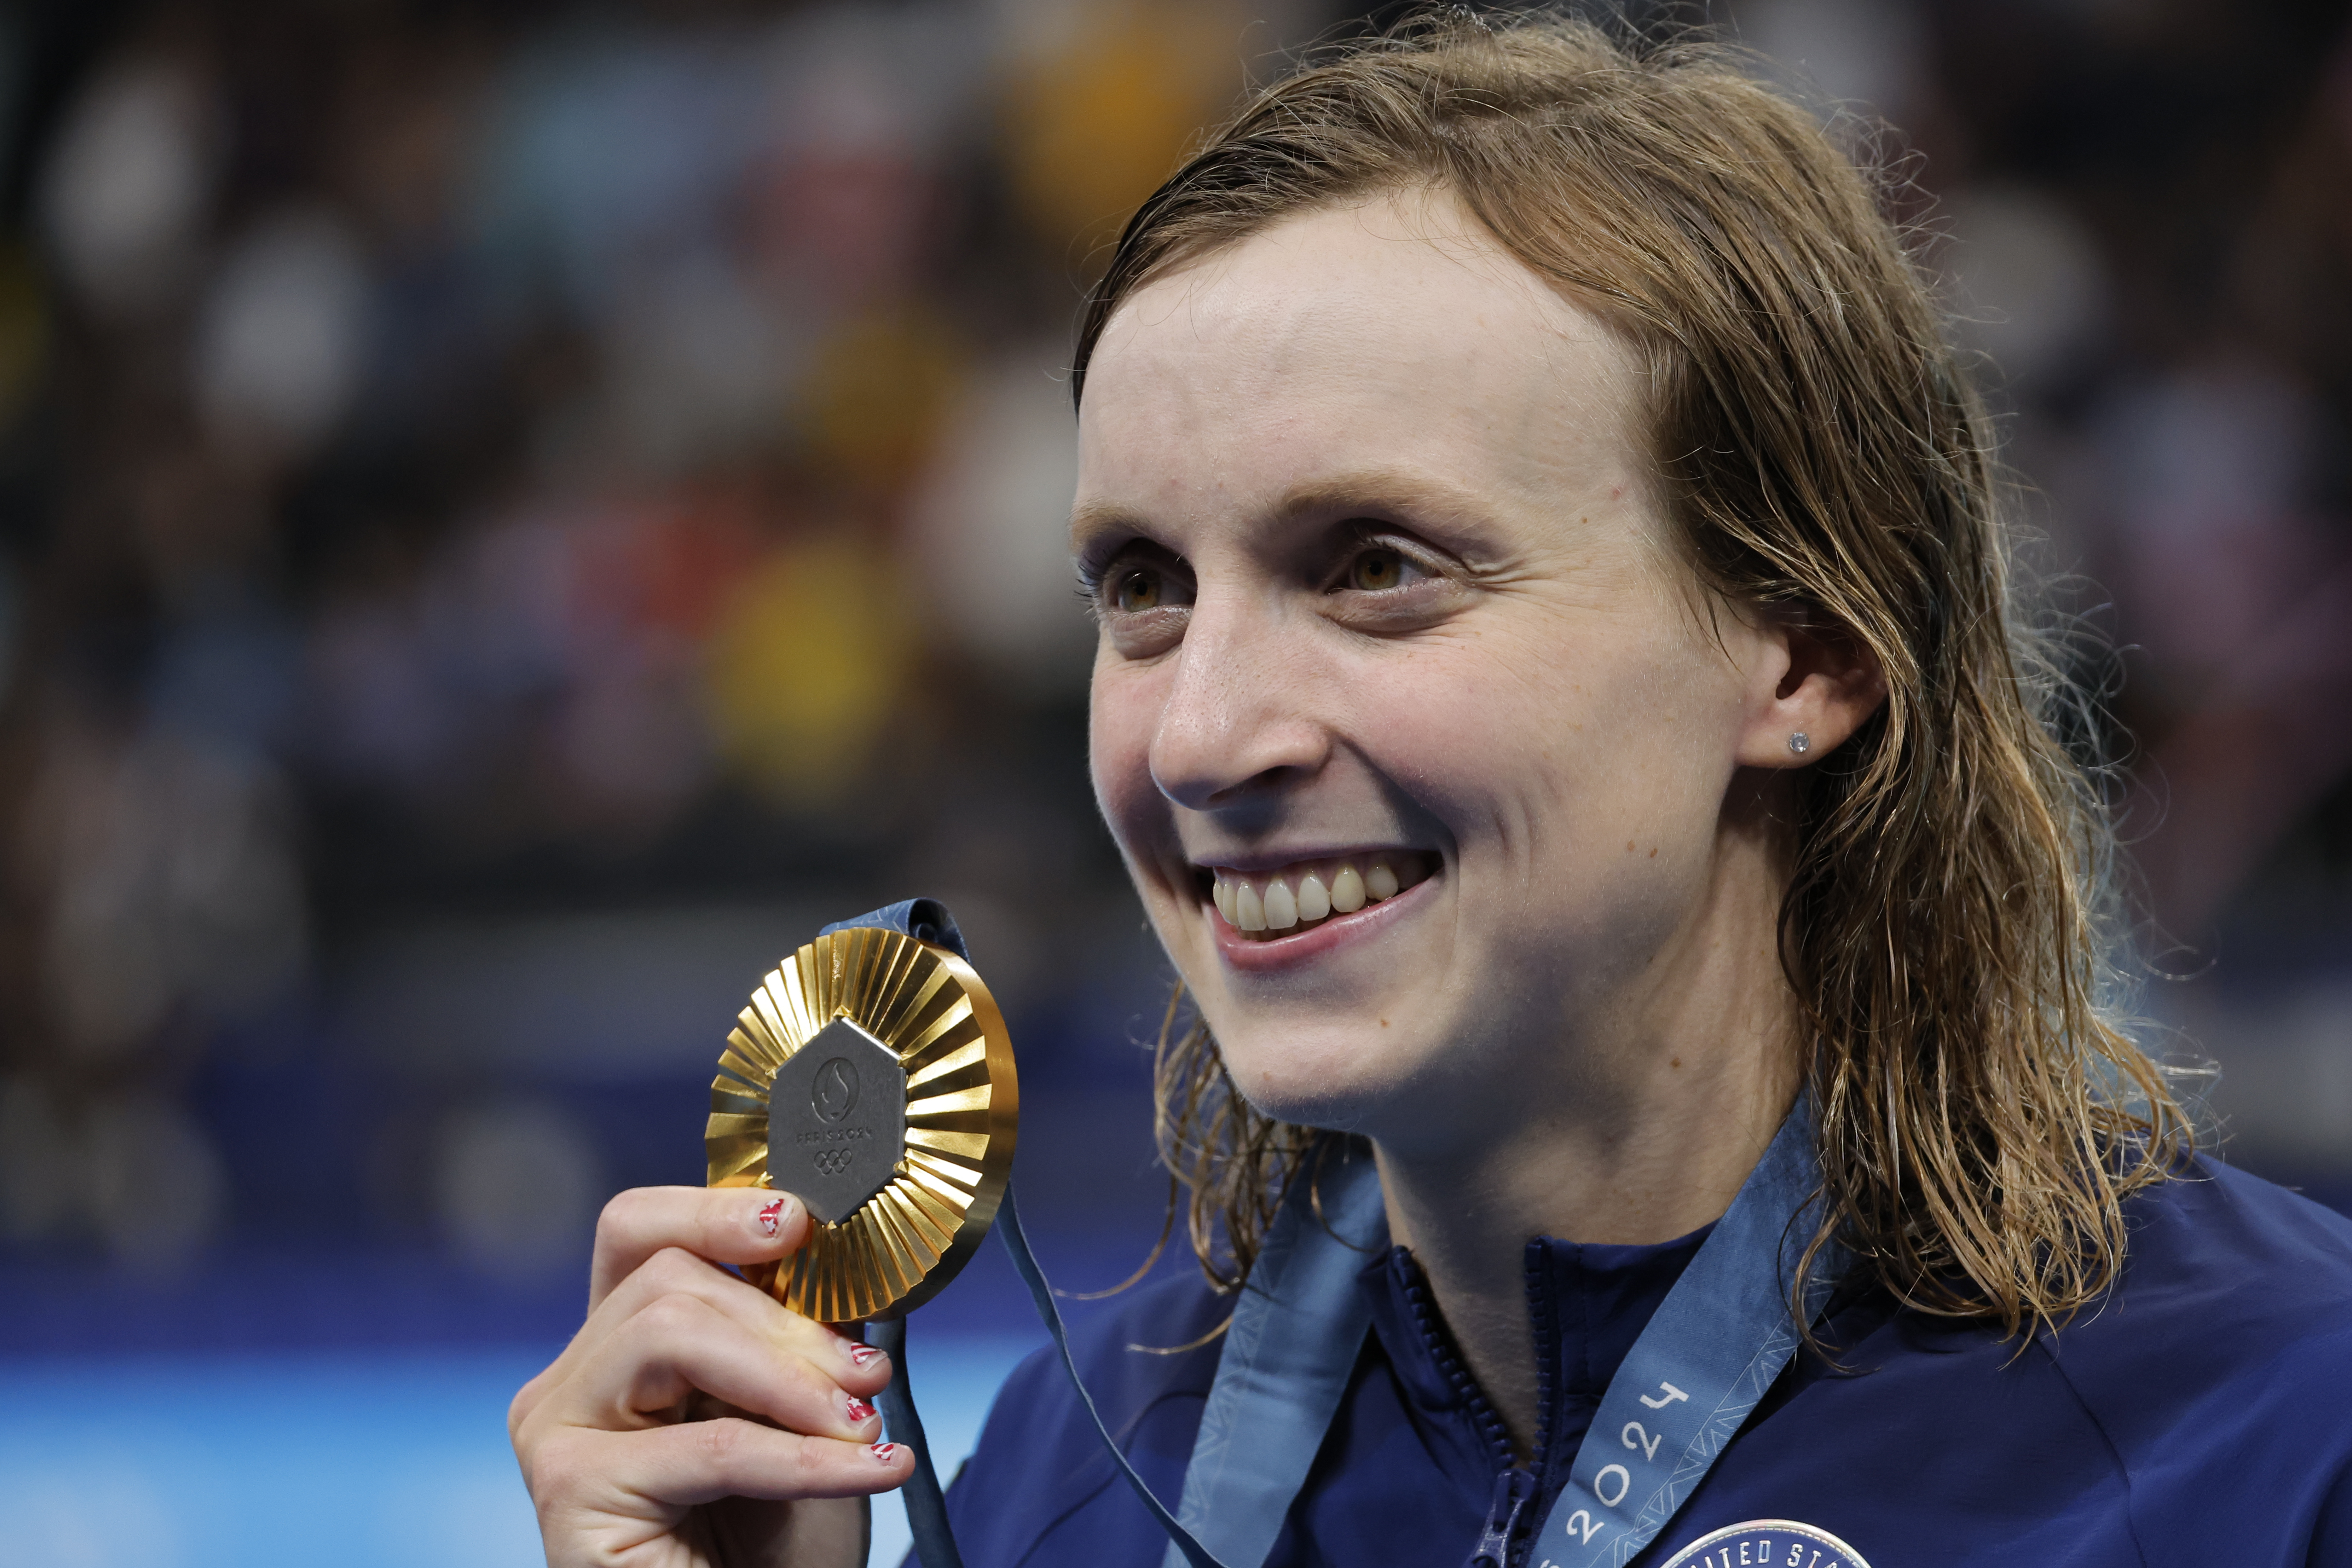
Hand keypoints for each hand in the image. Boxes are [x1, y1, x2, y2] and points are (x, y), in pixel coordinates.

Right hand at [511, 1186, 913, 1566]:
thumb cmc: (774, 1539)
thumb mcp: (800, 1409)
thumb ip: (801, 1329)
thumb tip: (844, 1251)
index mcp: (617, 1347)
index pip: (638, 1230)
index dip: (714, 1210)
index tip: (802, 1222)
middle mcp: (569, 1381)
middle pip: (666, 1279)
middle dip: (786, 1323)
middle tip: (868, 1377)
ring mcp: (557, 1433)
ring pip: (671, 1333)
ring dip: (790, 1380)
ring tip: (863, 1428)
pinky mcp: (569, 1492)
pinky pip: (708, 1445)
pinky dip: (804, 1458)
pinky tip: (872, 1470)